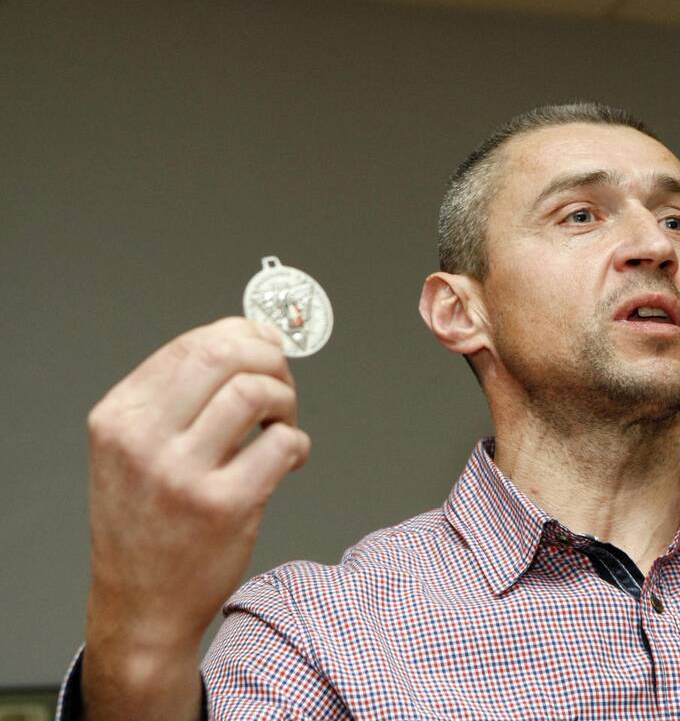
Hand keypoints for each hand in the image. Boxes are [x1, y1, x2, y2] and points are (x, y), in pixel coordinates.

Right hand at [83, 317, 309, 716]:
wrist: (142, 606)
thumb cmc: (148, 521)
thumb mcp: (135, 450)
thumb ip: (179, 396)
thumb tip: (249, 338)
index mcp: (119, 418)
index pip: (191, 345)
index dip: (244, 336)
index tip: (268, 347)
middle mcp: (143, 440)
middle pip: (225, 355)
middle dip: (269, 359)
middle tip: (280, 385)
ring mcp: (183, 474)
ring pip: (256, 392)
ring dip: (286, 400)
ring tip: (281, 425)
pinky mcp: (225, 505)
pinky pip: (283, 443)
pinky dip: (298, 443)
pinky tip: (288, 460)